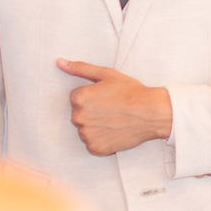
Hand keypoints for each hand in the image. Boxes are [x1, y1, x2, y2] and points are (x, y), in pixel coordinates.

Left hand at [56, 58, 171, 155]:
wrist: (151, 112)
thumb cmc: (130, 91)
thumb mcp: (106, 74)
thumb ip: (80, 68)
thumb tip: (59, 62)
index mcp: (78, 98)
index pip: (76, 98)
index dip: (93, 97)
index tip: (107, 97)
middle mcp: (78, 117)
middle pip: (79, 114)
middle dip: (92, 112)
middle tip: (112, 108)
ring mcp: (86, 135)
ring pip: (85, 130)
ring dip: (96, 127)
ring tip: (114, 120)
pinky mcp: (95, 148)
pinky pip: (92, 144)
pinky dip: (102, 140)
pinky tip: (115, 132)